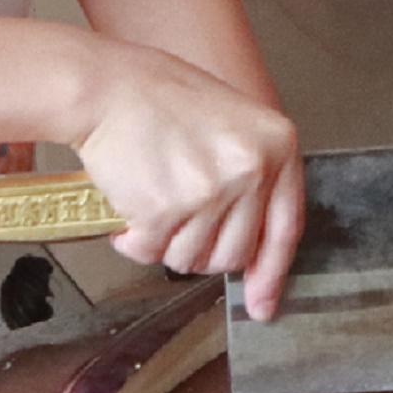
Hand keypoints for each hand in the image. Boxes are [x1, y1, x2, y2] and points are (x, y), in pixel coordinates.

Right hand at [70, 43, 304, 318]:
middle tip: (177, 221)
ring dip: (166, 244)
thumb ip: (254, 176)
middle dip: (202, 250)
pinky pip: (151, 253)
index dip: (271, 273)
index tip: (261, 304)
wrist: (106, 87)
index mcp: (277, 144)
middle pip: (234, 254)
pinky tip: (129, 207)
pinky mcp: (165, 209)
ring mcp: (209, 191)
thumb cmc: (160, 99)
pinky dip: (134, 242)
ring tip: (152, 202)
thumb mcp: (232, 123)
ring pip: (191, 259)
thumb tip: (253, 248)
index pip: (286, 228)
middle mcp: (251, 169)